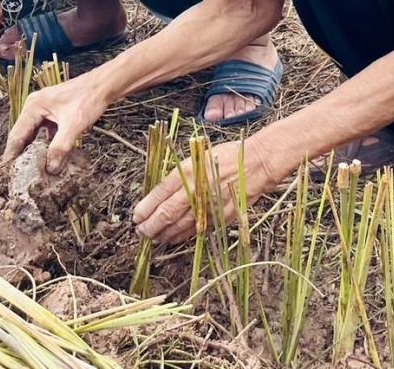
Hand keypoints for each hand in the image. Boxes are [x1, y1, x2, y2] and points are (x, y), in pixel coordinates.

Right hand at [3, 75, 107, 169]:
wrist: (105, 85)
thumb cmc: (89, 99)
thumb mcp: (74, 125)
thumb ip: (60, 147)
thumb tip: (50, 168)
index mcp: (33, 106)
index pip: (17, 135)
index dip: (11, 154)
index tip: (7, 172)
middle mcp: (34, 107)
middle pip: (23, 135)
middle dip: (21, 154)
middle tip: (18, 175)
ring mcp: (44, 110)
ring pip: (34, 135)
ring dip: (34, 151)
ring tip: (31, 170)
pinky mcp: (54, 114)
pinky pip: (45, 132)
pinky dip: (46, 145)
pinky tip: (49, 158)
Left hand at [133, 138, 281, 244]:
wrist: (257, 163)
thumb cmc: (227, 156)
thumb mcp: (198, 157)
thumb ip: (181, 175)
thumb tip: (161, 194)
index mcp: (189, 171)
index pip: (160, 194)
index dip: (146, 208)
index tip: (136, 217)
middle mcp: (196, 189)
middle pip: (167, 213)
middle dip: (151, 226)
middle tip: (141, 232)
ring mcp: (209, 204)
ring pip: (181, 225)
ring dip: (165, 234)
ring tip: (154, 238)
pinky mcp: (220, 216)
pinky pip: (198, 229)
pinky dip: (184, 236)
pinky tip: (175, 238)